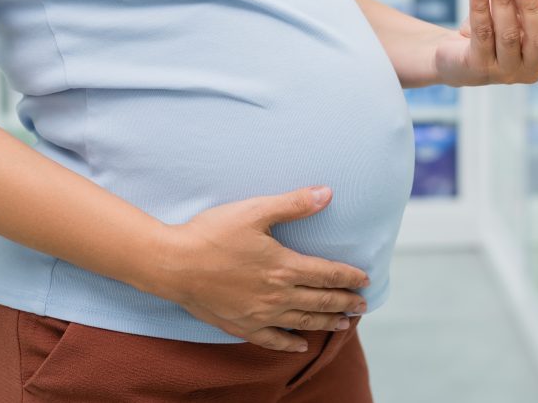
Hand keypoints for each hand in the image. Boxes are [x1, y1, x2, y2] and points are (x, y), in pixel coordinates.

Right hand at [148, 185, 368, 352]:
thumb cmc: (212, 234)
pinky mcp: (241, 325)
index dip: (349, 277)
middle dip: (345, 302)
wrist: (173, 264)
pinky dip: (290, 343)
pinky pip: (272, 340)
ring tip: (344, 324)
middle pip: (321, 301)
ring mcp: (259, 314)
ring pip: (302, 322)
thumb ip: (293, 204)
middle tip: (362, 304)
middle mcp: (277, 295)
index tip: (365, 279)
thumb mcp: (254, 211)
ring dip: (327, 322)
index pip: (327, 274)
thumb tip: (327, 193)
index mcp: (284, 266)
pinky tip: (301, 345)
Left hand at [433, 0, 537, 86]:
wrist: (454, 56)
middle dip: (531, 5)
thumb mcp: (514, 19)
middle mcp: (530, 68)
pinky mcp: (478, 68)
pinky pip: (482, 34)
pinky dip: (479, 6)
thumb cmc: (491, 32)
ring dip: (503, 1)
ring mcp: (504, 72)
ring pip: (508, 35)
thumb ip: (524, 2)